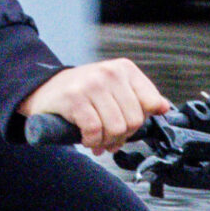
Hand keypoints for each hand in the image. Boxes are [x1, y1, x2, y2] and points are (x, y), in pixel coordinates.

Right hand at [18, 59, 172, 153]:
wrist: (45, 89)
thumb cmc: (83, 94)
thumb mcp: (115, 89)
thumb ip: (139, 97)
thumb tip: (164, 107)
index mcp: (124, 69)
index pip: (150, 103)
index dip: (139, 122)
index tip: (127, 126)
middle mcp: (110, 73)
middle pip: (134, 120)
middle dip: (121, 136)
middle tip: (108, 137)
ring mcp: (92, 85)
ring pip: (116, 128)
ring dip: (105, 141)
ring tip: (96, 138)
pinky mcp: (74, 99)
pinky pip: (94, 131)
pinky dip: (90, 141)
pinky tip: (85, 137)